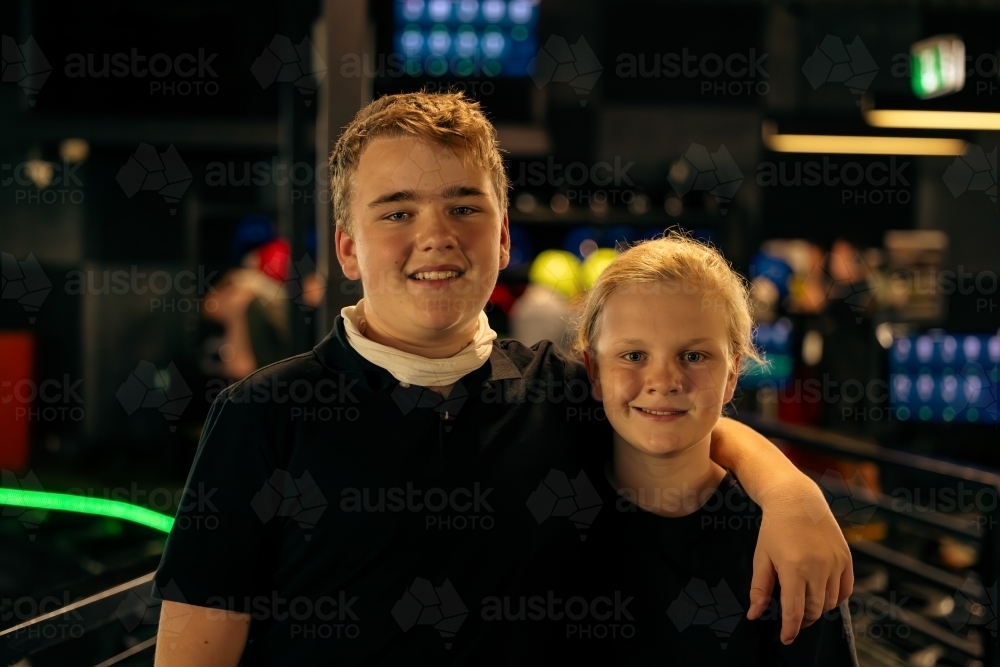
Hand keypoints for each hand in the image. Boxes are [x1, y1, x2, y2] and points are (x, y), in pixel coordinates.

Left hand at [748, 481, 852, 643]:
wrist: (797, 500)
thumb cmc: (774, 529)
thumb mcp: (761, 557)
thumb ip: (759, 589)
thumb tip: (754, 615)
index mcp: (794, 568)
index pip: (795, 611)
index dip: (791, 630)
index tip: (786, 638)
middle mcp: (818, 567)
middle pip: (815, 610)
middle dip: (803, 620)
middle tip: (793, 620)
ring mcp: (835, 563)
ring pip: (830, 602)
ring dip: (818, 609)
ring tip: (804, 604)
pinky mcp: (846, 558)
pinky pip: (845, 590)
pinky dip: (835, 598)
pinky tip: (822, 595)